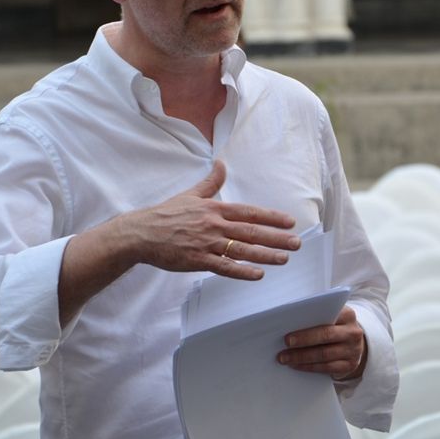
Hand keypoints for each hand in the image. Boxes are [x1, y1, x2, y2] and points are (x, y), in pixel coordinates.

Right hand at [126, 160, 300, 279]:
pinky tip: (258, 275)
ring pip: (242, 249)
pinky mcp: (197, 260)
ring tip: (284, 258)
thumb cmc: (166, 214)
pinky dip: (242, 271)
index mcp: (214, 208)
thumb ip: (210, 182)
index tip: (290, 222)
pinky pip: (224, 266)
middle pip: (251, 231)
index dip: (271, 217)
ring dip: (265, 255)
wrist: (142, 233)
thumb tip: (221, 163)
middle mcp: (214, 225)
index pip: (249, 212)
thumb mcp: (190, 194)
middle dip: (276, 237)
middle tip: (297, 243)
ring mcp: (206, 243)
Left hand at [276, 306, 366, 380]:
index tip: (290, 330)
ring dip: (301, 357)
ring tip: (285, 358)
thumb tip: (289, 321)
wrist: (353, 342)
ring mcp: (353, 350)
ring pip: (324, 354)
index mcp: (347, 315)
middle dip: (303, 340)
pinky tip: (296, 365)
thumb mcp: (332, 315)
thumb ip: (316, 314)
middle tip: (286, 343)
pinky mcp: (349, 365)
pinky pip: (326, 368)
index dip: (309, 324)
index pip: (327, 317)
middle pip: (325, 335)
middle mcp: (352, 332)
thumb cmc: (335, 325)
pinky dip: (309, 367)